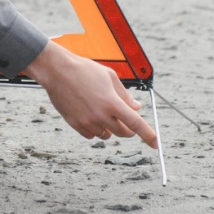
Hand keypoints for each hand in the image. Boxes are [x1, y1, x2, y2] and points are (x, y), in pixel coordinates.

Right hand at [24, 42, 157, 147]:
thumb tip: (137, 108)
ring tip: (102, 111)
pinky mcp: (75, 125)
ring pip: (106, 135)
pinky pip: (92, 135)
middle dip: (128, 129)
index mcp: (111, 102)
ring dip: (110, 128)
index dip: (147, 134)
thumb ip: (125, 95)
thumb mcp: (109, 77)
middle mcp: (100, 115)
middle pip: (123, 132)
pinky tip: (91, 116)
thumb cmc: (84, 70)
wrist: (57, 71)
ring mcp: (87, 122)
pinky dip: (95, 129)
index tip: (155, 143)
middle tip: (126, 119)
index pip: (135, 123)